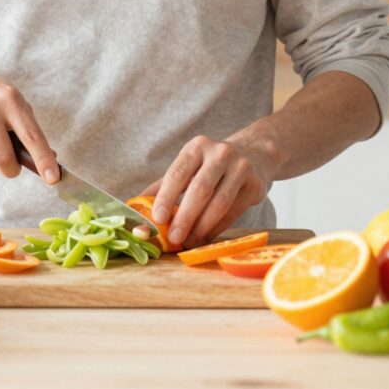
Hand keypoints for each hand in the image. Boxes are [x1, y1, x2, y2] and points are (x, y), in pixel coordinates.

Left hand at [141, 135, 277, 248]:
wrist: (255, 154)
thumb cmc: (212, 165)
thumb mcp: (188, 167)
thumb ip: (163, 186)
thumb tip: (133, 206)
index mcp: (197, 147)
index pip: (177, 174)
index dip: (166, 198)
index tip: (157, 219)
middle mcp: (220, 153)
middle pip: (199, 190)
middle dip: (185, 217)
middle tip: (174, 238)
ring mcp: (241, 167)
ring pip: (219, 203)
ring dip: (202, 226)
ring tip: (189, 241)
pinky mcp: (255, 185)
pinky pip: (233, 211)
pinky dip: (217, 228)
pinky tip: (205, 237)